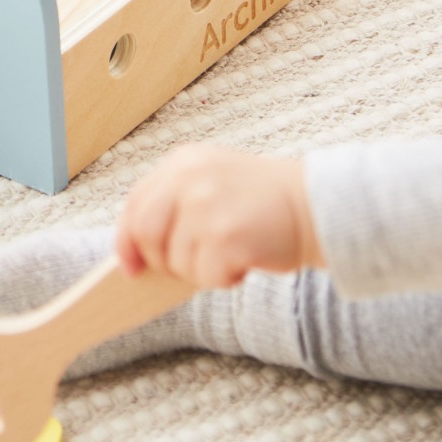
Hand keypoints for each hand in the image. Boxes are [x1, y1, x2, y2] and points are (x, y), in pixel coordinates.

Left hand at [114, 144, 323, 287]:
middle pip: (145, 234)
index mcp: (181, 163)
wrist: (315, 204)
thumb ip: (174, 203)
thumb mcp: (211, 181)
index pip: (135, 205)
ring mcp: (206, 206)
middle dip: (162, 259)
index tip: (131, 266)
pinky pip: (206, 276)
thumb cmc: (262, 202)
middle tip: (195, 262)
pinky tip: (246, 260)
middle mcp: (189, 179)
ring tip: (232, 252)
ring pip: (176, 261)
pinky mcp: (226, 235)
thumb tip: (134, 253)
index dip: (127, 240)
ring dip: (202, 270)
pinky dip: (224, 279)